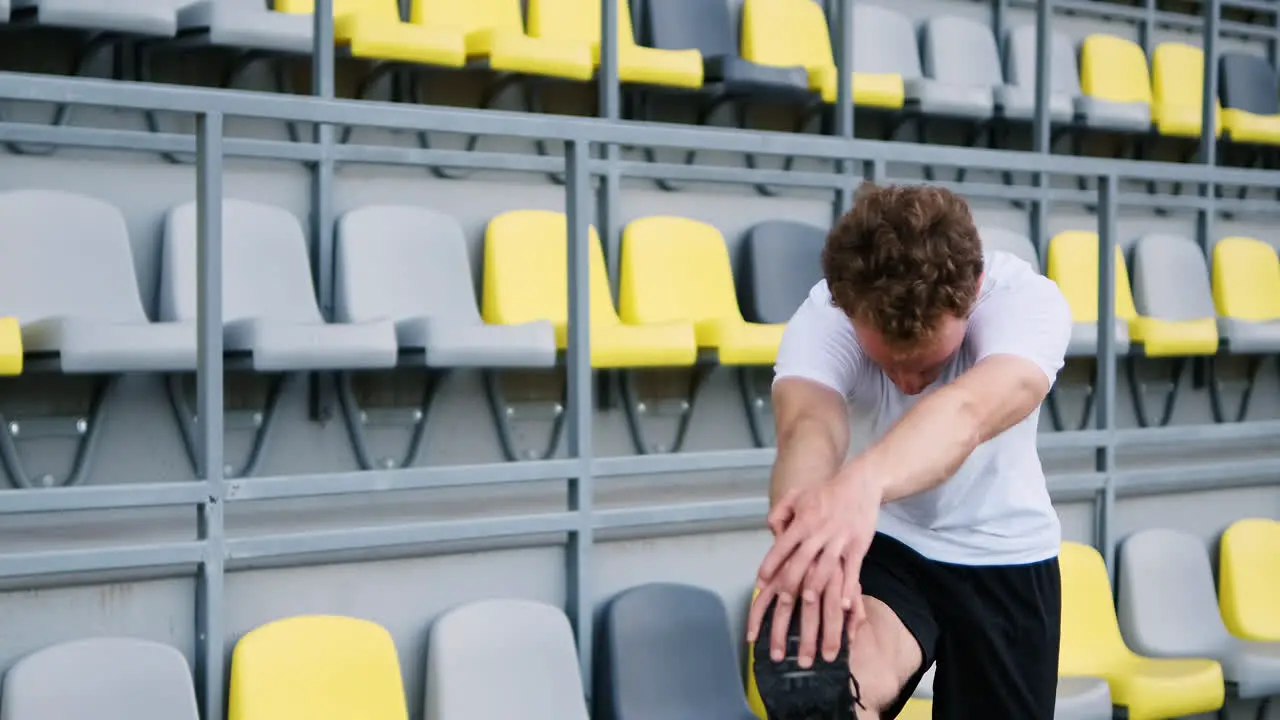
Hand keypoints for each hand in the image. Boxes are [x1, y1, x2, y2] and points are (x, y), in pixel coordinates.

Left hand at [746, 470, 882, 665]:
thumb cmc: (826, 493)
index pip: (781, 548)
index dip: (769, 567)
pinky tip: (845, 606)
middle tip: (781, 610)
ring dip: (816, 594)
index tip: (759, 586)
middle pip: (799, 566)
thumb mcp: (798, 496)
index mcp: (802, 523)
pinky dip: (848, 589)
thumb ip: (780, 513)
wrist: (860, 482)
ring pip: (824, 572)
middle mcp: (818, 533)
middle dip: (788, 591)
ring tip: (808, 614)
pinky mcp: (858, 546)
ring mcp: (839, 541)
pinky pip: (853, 572)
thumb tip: (770, 531)